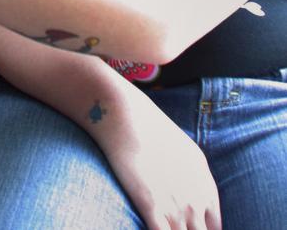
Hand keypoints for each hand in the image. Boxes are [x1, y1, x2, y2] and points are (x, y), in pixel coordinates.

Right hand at [98, 92, 220, 229]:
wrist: (128, 116)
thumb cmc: (152, 132)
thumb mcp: (188, 155)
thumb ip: (196, 182)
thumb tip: (194, 200)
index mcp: (206, 189)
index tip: (188, 228)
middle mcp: (195, 201)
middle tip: (175, 227)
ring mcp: (174, 206)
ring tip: (165, 227)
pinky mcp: (151, 205)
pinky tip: (145, 229)